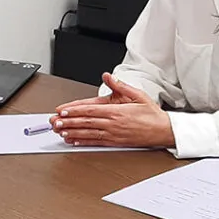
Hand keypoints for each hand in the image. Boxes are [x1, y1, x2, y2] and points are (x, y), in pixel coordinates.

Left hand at [51, 73, 173, 147]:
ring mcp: (113, 134)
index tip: (62, 110)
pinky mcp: (115, 142)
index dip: (74, 110)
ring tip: (60, 132)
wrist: (163, 131)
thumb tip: (108, 76)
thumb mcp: (138, 95)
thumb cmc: (151, 114)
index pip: (90, 110)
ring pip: (88, 133)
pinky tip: (74, 141)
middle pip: (86, 122)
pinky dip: (84, 142)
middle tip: (54, 122)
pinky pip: (96, 142)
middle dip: (68, 122)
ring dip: (72, 132)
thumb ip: (120, 86)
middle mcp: (113, 123)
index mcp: (116, 111)